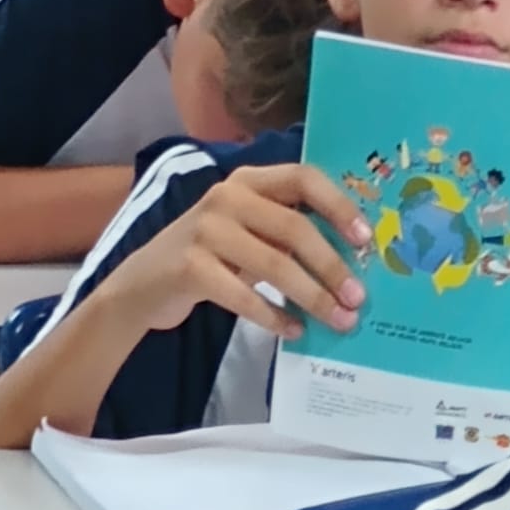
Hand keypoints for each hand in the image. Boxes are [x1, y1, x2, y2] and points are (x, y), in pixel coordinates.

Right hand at [97, 163, 371, 338]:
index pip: (304, 178)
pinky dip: (274, 316)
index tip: (366, 240)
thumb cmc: (212, 255)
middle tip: (358, 298)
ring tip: (338, 320)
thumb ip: (289, 232)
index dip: (339, 206)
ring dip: (312, 297)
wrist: (143, 284)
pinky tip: (294, 330)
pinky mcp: (189, 267)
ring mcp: (205, 230)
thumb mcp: (250, 231)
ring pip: (274, 264)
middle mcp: (227, 196)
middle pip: (295, 227)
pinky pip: (244, 296)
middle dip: (332, 266)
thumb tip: (354, 263)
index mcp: (251, 180)